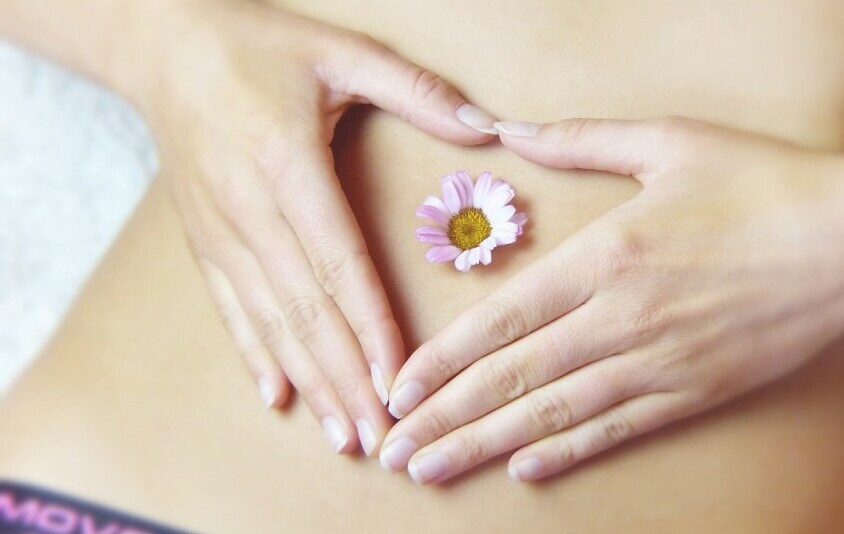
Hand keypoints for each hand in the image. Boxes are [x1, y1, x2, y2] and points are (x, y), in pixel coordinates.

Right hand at [143, 1, 497, 454]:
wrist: (159, 45)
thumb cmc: (255, 45)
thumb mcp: (339, 50)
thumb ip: (415, 91)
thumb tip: (487, 128)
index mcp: (286, 164)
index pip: (339, 263)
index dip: (372, 327)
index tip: (399, 380)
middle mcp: (248, 208)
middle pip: (306, 310)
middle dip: (348, 378)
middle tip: (383, 436)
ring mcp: (219, 230)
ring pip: (271, 321)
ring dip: (311, 381)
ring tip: (344, 433)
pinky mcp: (202, 240)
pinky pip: (230, 309)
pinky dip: (256, 355)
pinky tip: (278, 396)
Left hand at [379, 117, 843, 481]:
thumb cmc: (761, 183)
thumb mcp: (668, 141)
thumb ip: (580, 138)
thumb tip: (509, 127)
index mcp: (606, 255)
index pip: (503, 319)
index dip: (443, 360)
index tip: (399, 388)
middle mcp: (622, 318)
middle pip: (513, 377)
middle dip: (445, 418)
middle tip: (392, 449)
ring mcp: (658, 362)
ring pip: (554, 414)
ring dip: (486, 446)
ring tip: (432, 469)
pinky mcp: (694, 391)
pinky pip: (617, 429)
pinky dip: (566, 451)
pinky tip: (524, 470)